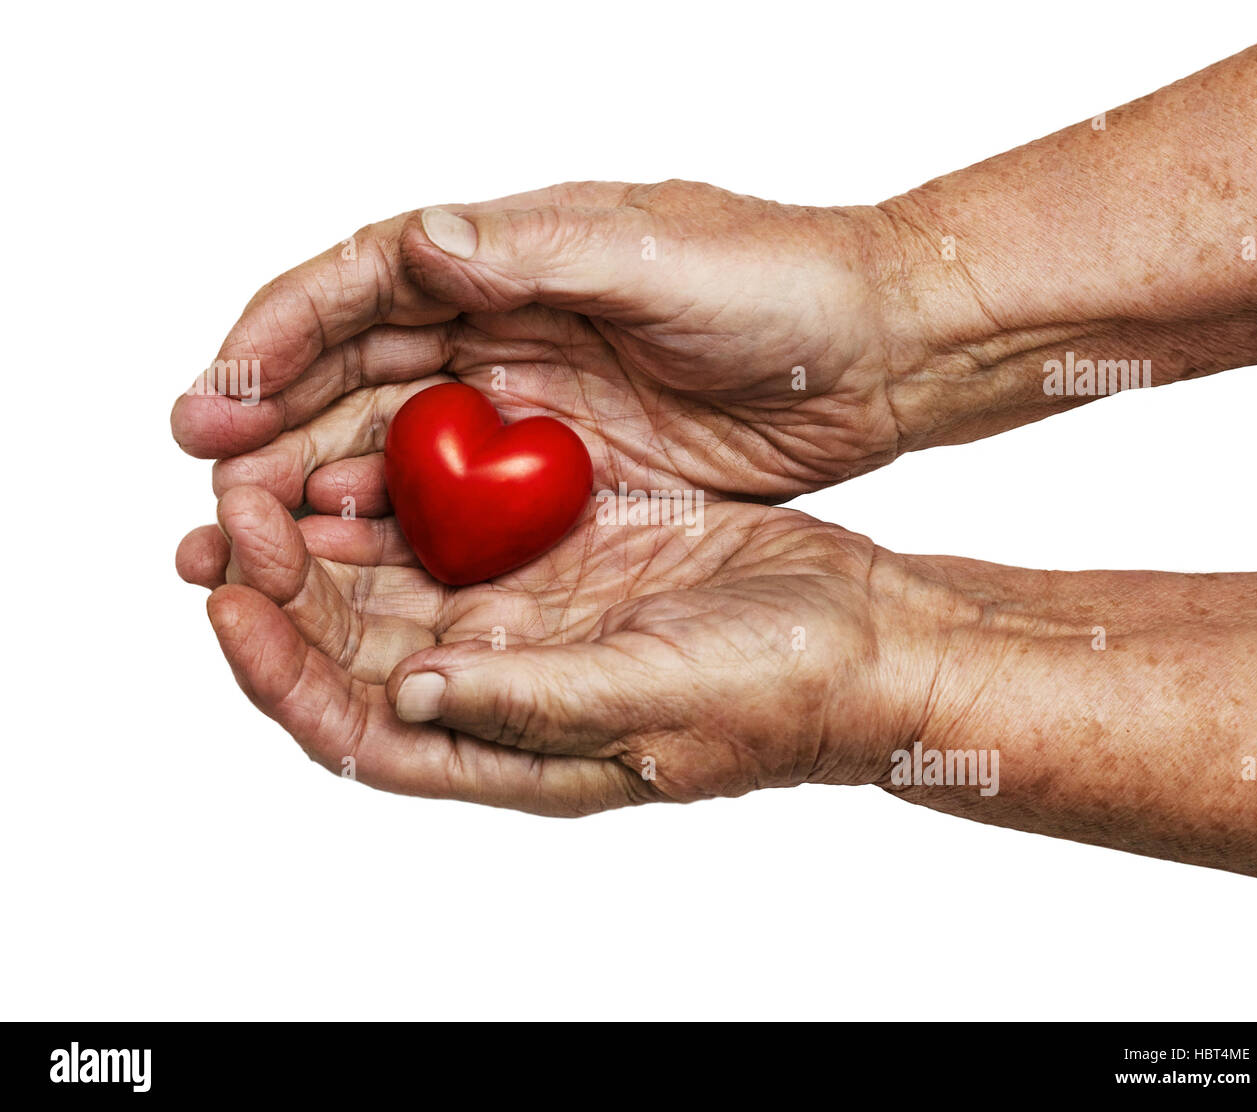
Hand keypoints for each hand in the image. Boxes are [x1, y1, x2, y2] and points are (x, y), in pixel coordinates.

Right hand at [170, 180, 955, 505]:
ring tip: (247, 535)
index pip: (364, 286)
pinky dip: (396, 529)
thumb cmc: (785, 289)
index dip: (280, 336)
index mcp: (511, 258)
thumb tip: (418, 236)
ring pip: (392, 443)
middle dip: (272, 424)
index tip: (217, 393)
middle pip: (355, 374)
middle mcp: (503, 327)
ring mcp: (528, 404)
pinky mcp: (563, 472)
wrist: (875, 354)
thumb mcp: (661, 260)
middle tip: (207, 486)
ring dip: (316, 485)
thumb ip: (538, 254)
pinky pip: (456, 502)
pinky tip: (349, 561)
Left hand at [176, 485, 938, 813]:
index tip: (229, 604)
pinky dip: (411, 491)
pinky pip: (463, 522)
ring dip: (328, 536)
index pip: (358, 730)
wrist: (864, 631)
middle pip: (352, 649)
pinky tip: (379, 447)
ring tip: (271, 475)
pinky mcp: (566, 551)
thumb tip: (409, 697)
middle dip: (278, 591)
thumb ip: (530, 703)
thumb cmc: (780, 689)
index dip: (280, 674)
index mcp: (511, 743)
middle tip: (226, 517)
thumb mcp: (655, 698)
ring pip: (394, 579)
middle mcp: (505, 680)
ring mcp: (534, 612)